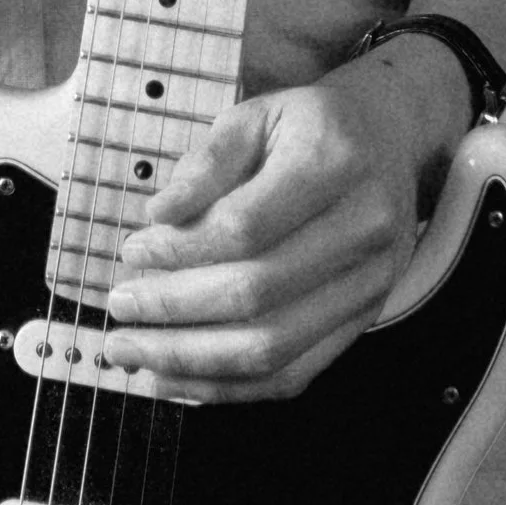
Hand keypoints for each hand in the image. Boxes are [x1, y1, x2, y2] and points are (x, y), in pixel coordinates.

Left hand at [101, 42, 471, 399]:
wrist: (387, 142)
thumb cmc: (307, 128)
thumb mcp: (254, 116)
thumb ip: (206, 163)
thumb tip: (158, 216)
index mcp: (333, 162)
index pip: (245, 227)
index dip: (180, 249)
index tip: (132, 251)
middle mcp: (364, 228)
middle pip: (256, 293)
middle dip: (173, 308)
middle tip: (118, 306)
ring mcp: (370, 283)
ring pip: (272, 348)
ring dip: (190, 360)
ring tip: (131, 351)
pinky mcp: (363, 320)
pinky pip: (292, 375)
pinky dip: (226, 388)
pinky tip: (175, 378)